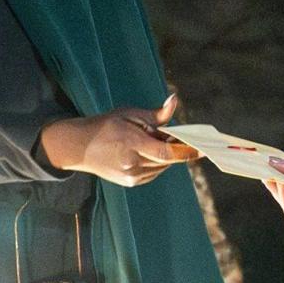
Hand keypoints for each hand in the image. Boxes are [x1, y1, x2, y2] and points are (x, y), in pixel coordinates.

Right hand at [39, 93, 199, 186]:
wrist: (80, 147)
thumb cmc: (105, 126)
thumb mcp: (130, 114)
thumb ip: (156, 114)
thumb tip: (174, 100)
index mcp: (132, 145)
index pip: (167, 152)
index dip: (187, 152)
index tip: (203, 149)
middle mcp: (132, 164)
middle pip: (167, 159)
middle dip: (174, 147)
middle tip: (169, 134)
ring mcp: (131, 176)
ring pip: (162, 167)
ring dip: (165, 155)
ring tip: (149, 141)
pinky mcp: (130, 182)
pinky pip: (154, 172)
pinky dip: (156, 162)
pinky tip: (145, 151)